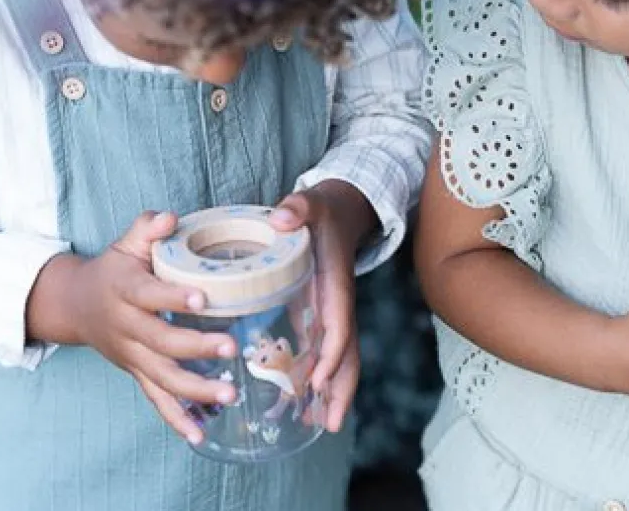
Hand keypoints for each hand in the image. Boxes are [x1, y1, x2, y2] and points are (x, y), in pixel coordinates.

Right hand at [36, 212, 238, 442]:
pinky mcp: (137, 372)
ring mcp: (131, 355)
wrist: (76, 304)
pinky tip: (200, 434)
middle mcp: (127, 327)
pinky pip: (156, 399)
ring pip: (162, 377)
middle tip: (232, 347)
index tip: (202, 298)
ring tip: (229, 394)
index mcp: (126, 290)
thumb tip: (169, 217)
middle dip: (196, 347)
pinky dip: (176, 418)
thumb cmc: (115, 268)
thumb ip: (147, 227)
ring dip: (195, 389)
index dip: (173, 297)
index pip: (149, 295)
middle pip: (161, 342)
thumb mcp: (126, 242)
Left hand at [269, 181, 375, 432]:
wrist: (340, 210)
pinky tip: (296, 403)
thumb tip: (281, 217)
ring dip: (331, 392)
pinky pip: (320, 352)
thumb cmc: (322, 211)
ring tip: (312, 425)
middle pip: (347, 353)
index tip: (321, 380)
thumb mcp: (311, 204)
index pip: (340, 324)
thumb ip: (298, 207)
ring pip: (337, 359)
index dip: (333, 353)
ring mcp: (329, 313)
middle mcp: (336, 305)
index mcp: (335, 284)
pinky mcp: (317, 314)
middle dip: (343, 388)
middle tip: (332, 425)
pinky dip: (314, 379)